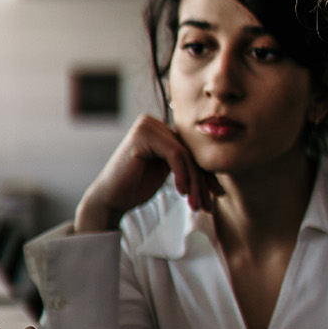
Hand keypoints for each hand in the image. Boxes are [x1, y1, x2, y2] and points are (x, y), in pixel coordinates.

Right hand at [73, 114, 216, 232]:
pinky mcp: (143, 135)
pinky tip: (182, 192)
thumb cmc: (136, 187)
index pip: (191, 151)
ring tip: (196, 204)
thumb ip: (185, 162)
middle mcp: (154, 122)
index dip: (206, 174)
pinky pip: (175, 154)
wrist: (110, 199)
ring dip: (195, 183)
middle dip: (202, 181)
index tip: (216, 195)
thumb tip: (216, 165)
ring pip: (185, 155)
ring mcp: (148, 125)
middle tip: (208, 205)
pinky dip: (182, 175)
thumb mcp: (167, 171)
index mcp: (160, 129)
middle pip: (190, 152)